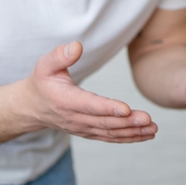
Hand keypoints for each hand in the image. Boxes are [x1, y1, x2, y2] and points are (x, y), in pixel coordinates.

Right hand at [21, 42, 157, 142]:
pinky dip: (129, 138)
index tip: (126, 109)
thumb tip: (77, 46)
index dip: (108, 108)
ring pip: (110, 132)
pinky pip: (111, 137)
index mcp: (65, 101)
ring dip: (133, 132)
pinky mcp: (90, 132)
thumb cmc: (42, 82)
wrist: (32, 107)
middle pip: (105, 122)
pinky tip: (146, 134)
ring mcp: (83, 128)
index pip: (89, 105)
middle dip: (128, 122)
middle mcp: (75, 118)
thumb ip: (60, 55)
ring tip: (153, 128)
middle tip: (148, 119)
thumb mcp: (45, 65)